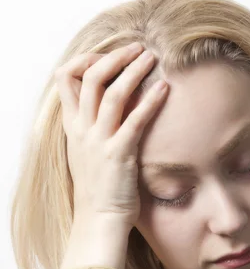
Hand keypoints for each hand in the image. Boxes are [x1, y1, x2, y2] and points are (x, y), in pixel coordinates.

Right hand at [55, 43, 168, 230]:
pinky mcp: (118, 155)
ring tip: (151, 57)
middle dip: (114, 57)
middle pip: (90, 78)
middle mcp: (82, 130)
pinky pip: (134, 120)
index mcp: (73, 128)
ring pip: (111, 93)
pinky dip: (150, 101)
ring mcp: (98, 142)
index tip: (108, 56)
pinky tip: (165, 89)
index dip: (85, 60)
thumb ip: (93, 128)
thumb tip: (112, 107)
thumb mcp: (87, 153)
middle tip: (137, 48)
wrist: (98, 221)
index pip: (66, 79)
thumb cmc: (99, 189)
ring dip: (133, 71)